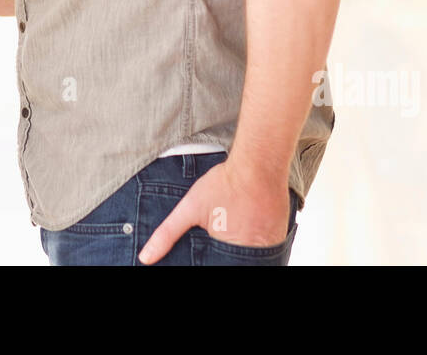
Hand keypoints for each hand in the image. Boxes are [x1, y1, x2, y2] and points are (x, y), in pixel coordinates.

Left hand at [136, 158, 292, 263]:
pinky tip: (247, 230)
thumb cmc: (224, 184)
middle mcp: (253, 254)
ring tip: (233, 230)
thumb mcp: (190, 208)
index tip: (209, 246)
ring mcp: (270, 246)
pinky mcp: (281, 235)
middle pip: (234, 261)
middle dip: (225, 255)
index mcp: (230, 253)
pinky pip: (268, 250)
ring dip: (240, 252)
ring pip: (253, 258)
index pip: (216, 264)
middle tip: (221, 230)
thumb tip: (145, 258)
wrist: (258, 163)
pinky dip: (256, 246)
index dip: (211, 258)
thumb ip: (167, 234)